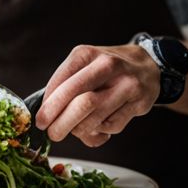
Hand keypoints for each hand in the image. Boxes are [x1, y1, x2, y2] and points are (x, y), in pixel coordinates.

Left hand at [33, 44, 159, 147]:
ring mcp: (127, 85)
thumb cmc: (106, 70)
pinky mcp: (139, 103)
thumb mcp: (83, 65)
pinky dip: (98, 132)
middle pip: (80, 102)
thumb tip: (45, 114)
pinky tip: (97, 126)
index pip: (62, 84)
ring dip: (79, 130)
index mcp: (87, 54)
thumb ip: (65, 84)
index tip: (41, 120)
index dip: (48, 107)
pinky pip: (111, 126)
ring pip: (95, 118)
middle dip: (61, 123)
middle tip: (52, 133)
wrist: (147, 66)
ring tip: (74, 130)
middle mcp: (108, 66)